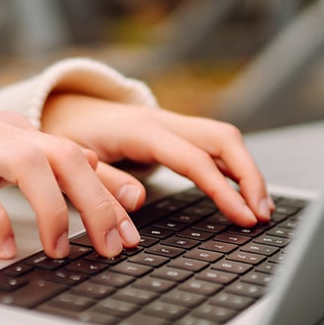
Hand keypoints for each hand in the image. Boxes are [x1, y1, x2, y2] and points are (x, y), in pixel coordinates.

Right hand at [0, 112, 140, 259]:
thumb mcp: (0, 158)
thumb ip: (47, 163)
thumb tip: (97, 167)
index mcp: (19, 131)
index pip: (79, 158)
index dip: (111, 195)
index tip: (132, 233)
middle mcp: (0, 132)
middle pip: (64, 156)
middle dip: (96, 202)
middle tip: (111, 245)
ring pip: (27, 163)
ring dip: (52, 210)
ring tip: (59, 249)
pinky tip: (4, 248)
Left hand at [41, 93, 273, 225]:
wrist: (63, 108)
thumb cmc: (67, 135)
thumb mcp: (73, 160)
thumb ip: (104, 180)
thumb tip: (138, 200)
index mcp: (141, 130)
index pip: (194, 159)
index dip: (222, 189)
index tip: (243, 216)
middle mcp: (163, 121)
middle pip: (222, 139)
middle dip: (249, 176)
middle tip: (261, 215)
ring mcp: (173, 124)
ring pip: (224, 139)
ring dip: (247, 172)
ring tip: (260, 209)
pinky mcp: (176, 132)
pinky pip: (214, 145)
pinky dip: (234, 168)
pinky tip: (243, 192)